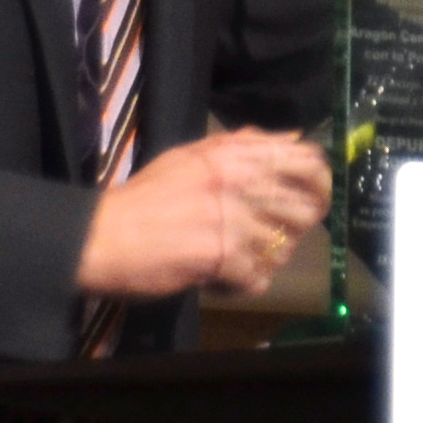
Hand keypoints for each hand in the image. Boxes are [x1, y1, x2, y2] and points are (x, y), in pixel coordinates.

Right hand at [75, 127, 330, 302]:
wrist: (101, 236)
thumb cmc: (145, 197)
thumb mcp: (193, 157)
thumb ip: (243, 145)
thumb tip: (292, 138)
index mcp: (234, 154)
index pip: (306, 160)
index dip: (320, 183)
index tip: (312, 199)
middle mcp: (238, 181)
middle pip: (305, 209)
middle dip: (294, 232)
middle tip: (268, 240)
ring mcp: (231, 218)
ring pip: (283, 249)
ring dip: (264, 260)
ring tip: (236, 259)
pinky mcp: (221, 254)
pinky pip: (257, 277)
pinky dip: (242, 285)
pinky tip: (220, 278)